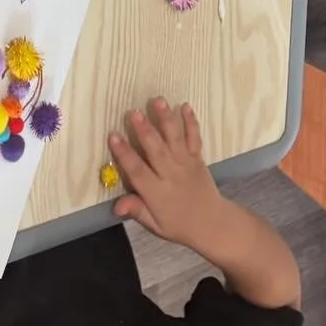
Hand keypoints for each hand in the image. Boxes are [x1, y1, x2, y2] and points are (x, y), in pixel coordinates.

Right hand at [109, 99, 228, 251]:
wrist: (212, 223)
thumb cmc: (178, 224)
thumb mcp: (155, 225)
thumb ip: (136, 210)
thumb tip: (116, 205)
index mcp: (157, 193)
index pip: (138, 171)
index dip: (125, 154)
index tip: (113, 135)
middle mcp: (171, 175)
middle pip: (156, 150)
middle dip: (145, 130)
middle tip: (133, 112)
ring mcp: (186, 164)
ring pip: (175, 139)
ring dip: (166, 119)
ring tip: (158, 100)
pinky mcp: (198, 158)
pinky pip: (194, 138)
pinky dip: (191, 122)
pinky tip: (185, 106)